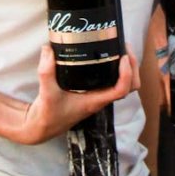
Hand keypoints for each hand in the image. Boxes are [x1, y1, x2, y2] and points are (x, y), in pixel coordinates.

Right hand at [19, 44, 139, 144]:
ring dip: (127, 68)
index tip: (123, 57)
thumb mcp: (46, 93)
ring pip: (123, 84)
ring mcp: (96, 95)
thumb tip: (47, 49)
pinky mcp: (90, 92)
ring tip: (119, 48)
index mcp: (94, 101)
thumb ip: (46, 72)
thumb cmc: (47, 115)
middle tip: (124, 48)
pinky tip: (105, 55)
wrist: (41, 127)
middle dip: (133, 68)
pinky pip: (111, 81)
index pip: (121, 90)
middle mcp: (99, 98)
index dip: (127, 74)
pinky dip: (115, 68)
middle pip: (129, 87)